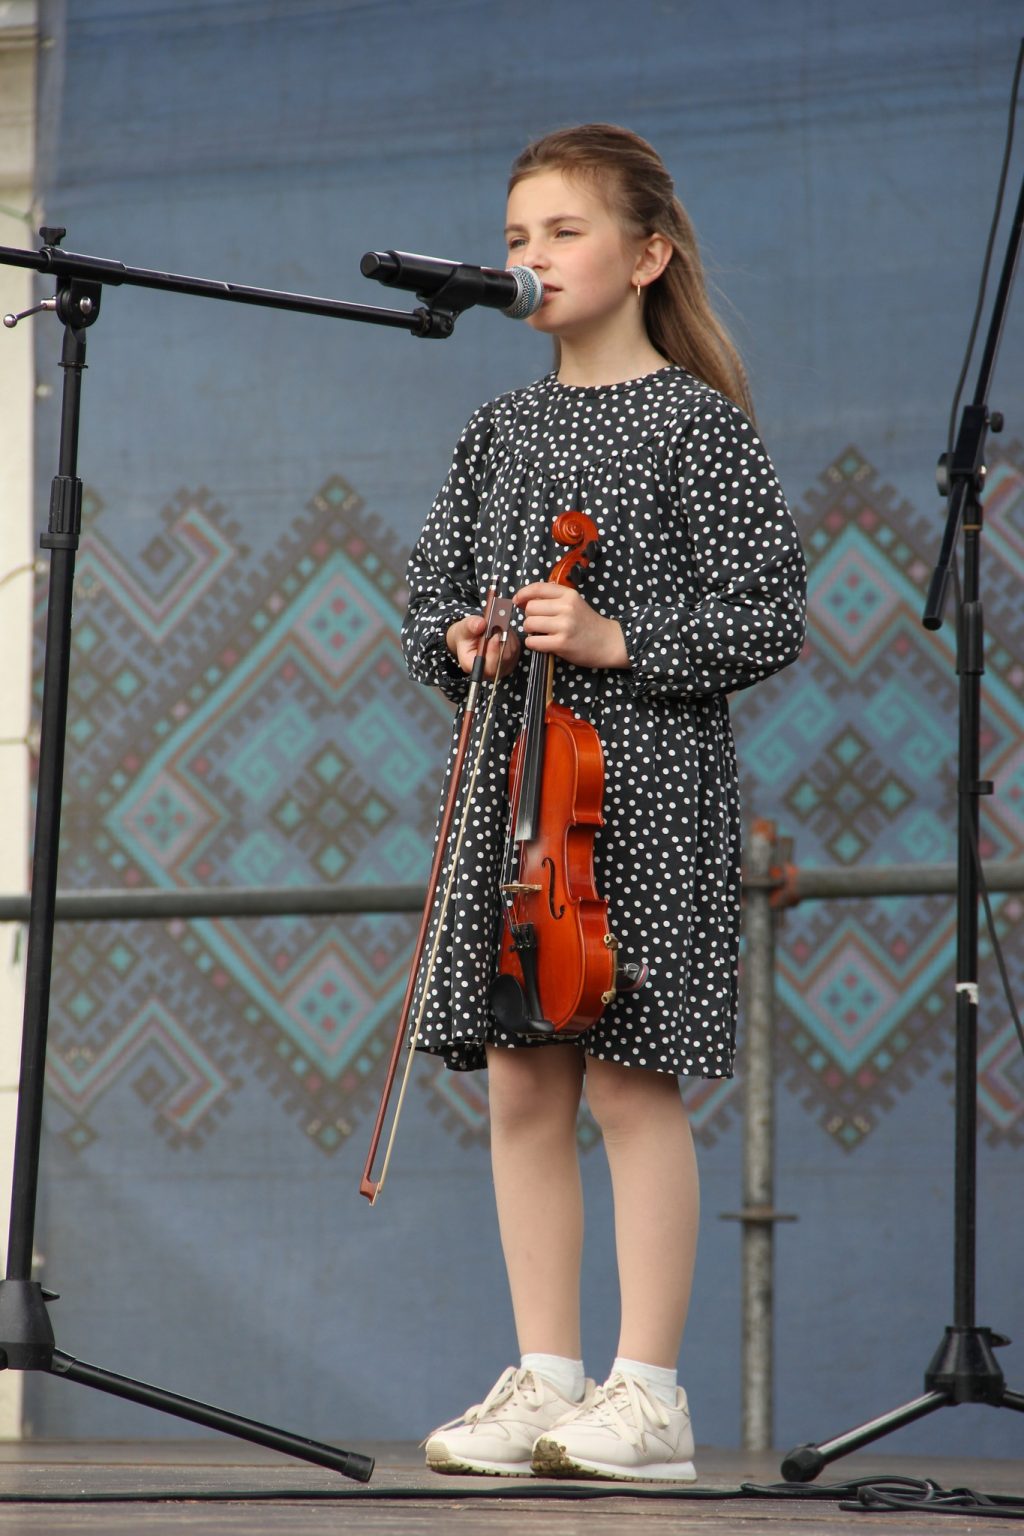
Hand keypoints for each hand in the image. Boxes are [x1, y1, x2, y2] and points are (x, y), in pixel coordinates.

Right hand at [446, 613, 521, 679]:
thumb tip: (480, 624)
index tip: (495, 636)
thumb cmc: (466, 635)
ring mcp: (501, 667)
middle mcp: (488, 671)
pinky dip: (511, 637)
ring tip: (498, 627)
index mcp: (471, 666)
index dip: (494, 652)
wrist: (471, 638)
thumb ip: (470, 626)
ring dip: (507, 636)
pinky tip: (502, 632)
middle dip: (502, 639)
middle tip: (498, 625)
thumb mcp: (464, 627)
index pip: (488, 666)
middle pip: (503, 659)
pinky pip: (516, 649)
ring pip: (511, 652)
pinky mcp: (511, 661)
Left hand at [514, 582, 628, 668]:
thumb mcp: (574, 602)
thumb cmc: (588, 623)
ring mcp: (564, 626)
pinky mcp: (561, 644)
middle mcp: (566, 608)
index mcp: (569, 595)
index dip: (523, 594)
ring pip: (529, 624)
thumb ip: (554, 597)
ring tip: (542, 633)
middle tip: (539, 623)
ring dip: (530, 630)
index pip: (537, 588)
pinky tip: (542, 643)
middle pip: (530, 608)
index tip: (517, 601)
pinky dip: (533, 643)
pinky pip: (533, 641)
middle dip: (529, 616)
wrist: (609, 642)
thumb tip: (525, 597)